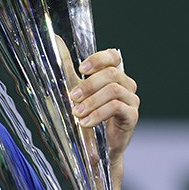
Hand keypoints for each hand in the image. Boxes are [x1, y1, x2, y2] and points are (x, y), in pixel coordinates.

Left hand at [59, 44, 138, 163]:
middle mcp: (126, 85)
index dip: (98, 59)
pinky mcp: (132, 116)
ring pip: (114, 90)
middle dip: (89, 84)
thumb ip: (67, 67)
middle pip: (111, 74)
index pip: (113, 57)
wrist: (94, 148)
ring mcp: (131, 100)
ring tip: (77, 113)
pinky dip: (99, 114)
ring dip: (92, 101)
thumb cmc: (85, 116)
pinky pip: (118, 108)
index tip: (81, 70)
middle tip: (73, 96)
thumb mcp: (74, 90)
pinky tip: (86, 122)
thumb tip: (56, 41)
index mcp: (113, 75)